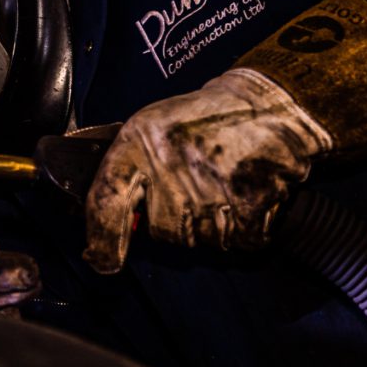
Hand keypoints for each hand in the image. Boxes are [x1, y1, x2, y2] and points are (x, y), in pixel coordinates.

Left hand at [83, 69, 332, 273]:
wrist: (265, 107)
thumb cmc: (201, 119)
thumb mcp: (147, 128)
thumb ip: (122, 171)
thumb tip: (101, 221)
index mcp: (137, 146)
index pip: (105, 203)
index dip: (101, 239)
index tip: (100, 259)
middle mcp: (168, 173)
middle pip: (160, 231)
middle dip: (172, 216)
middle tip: (190, 182)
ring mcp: (208, 197)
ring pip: (196, 240)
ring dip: (205, 223)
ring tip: (217, 183)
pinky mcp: (246, 214)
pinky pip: (233, 242)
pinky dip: (239, 226)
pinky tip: (240, 192)